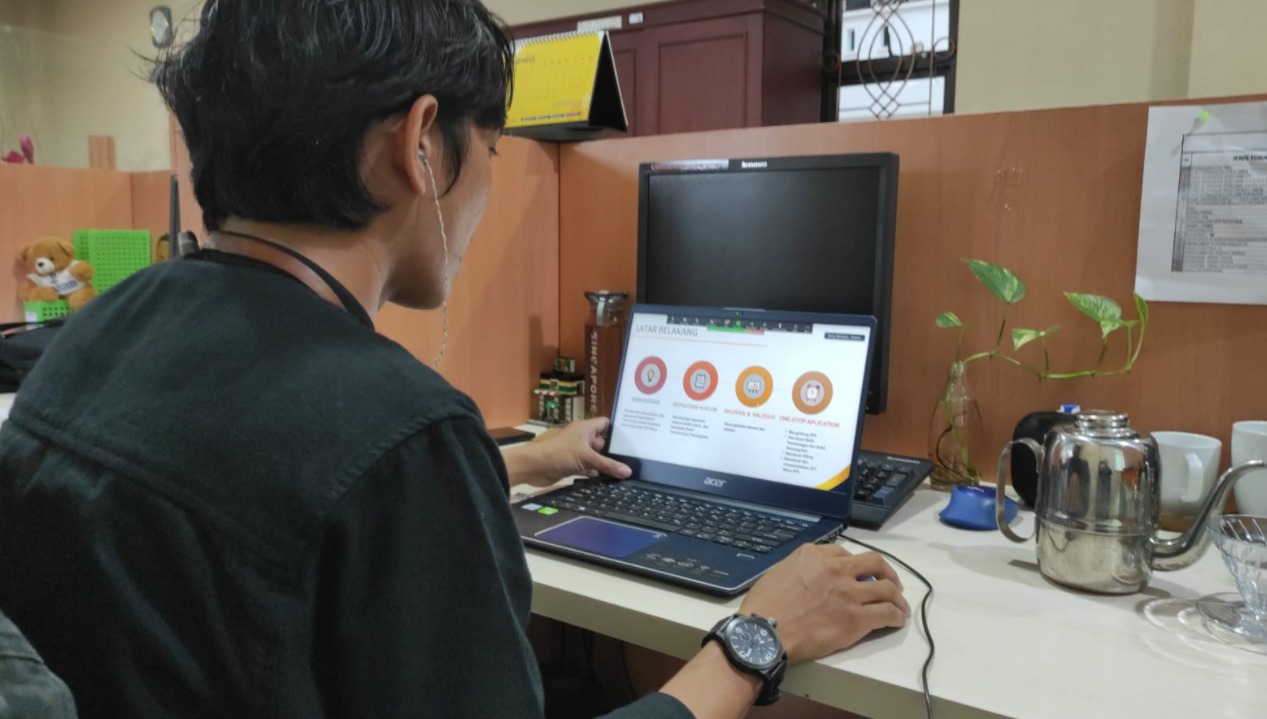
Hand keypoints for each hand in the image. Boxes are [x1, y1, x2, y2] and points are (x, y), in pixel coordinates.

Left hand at [502, 417, 631, 487]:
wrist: (534, 467)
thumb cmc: (559, 454)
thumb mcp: (587, 458)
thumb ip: (608, 465)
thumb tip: (628, 471)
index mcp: (586, 428)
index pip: (606, 424)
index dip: (618, 431)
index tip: (634, 439)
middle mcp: (582, 437)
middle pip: (603, 442)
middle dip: (615, 451)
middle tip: (634, 459)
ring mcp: (577, 451)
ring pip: (596, 456)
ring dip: (606, 464)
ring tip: (625, 470)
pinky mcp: (573, 464)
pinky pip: (589, 467)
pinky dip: (596, 472)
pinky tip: (609, 479)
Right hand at [739, 544, 909, 663]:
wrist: (765, 632)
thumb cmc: (765, 606)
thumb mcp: (779, 571)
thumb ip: (800, 567)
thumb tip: (811, 574)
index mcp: (815, 555)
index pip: (845, 553)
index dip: (855, 565)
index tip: (858, 574)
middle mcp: (836, 568)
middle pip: (875, 563)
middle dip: (887, 572)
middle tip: (890, 583)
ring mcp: (849, 593)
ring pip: (887, 589)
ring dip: (897, 597)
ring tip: (900, 605)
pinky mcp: (857, 618)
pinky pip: (887, 613)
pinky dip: (896, 616)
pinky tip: (898, 620)